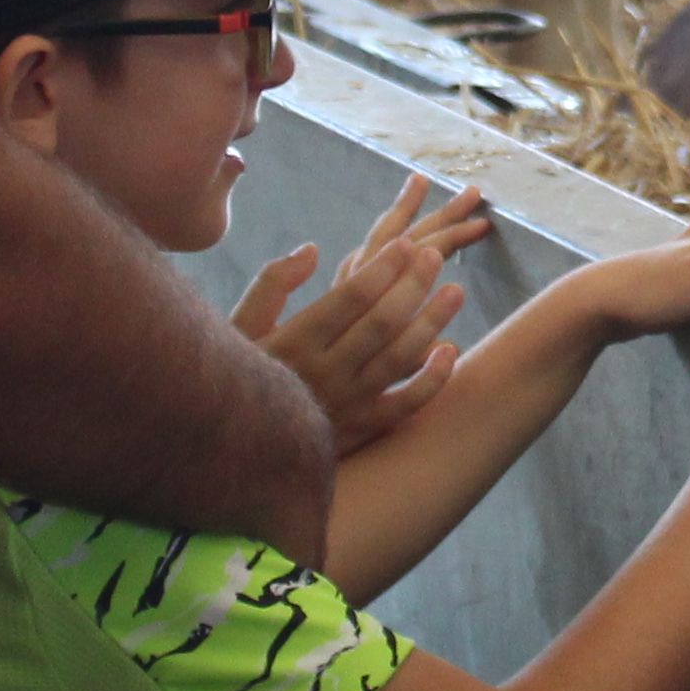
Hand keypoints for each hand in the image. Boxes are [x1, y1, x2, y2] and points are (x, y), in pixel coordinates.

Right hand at [234, 174, 490, 453]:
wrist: (234, 446)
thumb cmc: (236, 374)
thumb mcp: (240, 325)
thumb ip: (272, 284)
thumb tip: (312, 250)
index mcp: (295, 341)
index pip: (350, 298)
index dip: (383, 268)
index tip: (406, 243)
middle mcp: (324, 372)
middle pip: (381, 323)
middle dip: (413, 285)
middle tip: (436, 257)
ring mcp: (346, 403)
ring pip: (399, 359)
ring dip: (431, 322)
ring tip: (455, 291)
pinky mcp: (360, 429)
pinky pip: (405, 405)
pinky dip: (432, 380)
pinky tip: (450, 350)